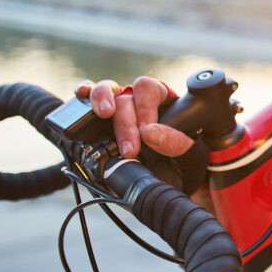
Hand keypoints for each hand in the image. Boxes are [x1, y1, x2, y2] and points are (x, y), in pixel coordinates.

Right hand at [78, 76, 194, 158]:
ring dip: (102, 100)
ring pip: (106, 90)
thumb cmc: (181, 163)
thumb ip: (177, 143)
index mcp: (162, 99)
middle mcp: (136, 99)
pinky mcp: (96, 120)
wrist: (167, 181)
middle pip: (125, 96)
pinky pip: (86, 98)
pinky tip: (82, 95)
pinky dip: (83, 93)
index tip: (146, 133)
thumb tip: (151, 133)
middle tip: (130, 149)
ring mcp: (115, 107)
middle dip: (126, 124)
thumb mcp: (189, 155)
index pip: (150, 90)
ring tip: (105, 114)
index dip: (146, 108)